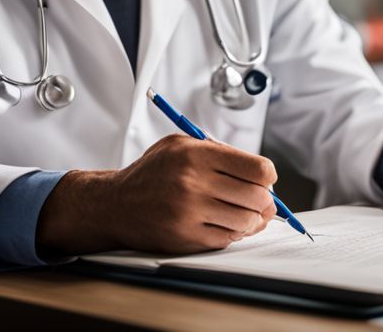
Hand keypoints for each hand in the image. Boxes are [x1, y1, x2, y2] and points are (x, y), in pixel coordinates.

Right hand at [35, 134, 278, 254]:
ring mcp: (189, 213)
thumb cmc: (152, 173)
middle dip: (264, 200)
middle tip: (261, 200)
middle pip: (257, 197)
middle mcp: (193, 183)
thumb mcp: (180, 144)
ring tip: (247, 214)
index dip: (268, 176)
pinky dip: (234, 233)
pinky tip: (227, 224)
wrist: (115, 204)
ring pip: (246, 221)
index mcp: (196, 155)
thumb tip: (261, 174)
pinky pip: (227, 238)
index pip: (257, 169)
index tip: (265, 179)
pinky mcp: (186, 237)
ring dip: (253, 220)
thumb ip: (219, 151)